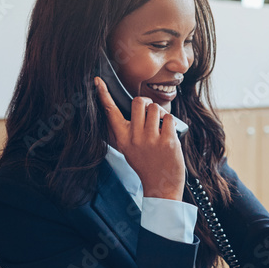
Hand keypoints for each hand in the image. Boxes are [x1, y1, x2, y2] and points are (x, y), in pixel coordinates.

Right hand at [95, 77, 185, 199]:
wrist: (161, 186)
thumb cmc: (146, 165)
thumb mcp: (129, 149)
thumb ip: (126, 132)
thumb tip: (129, 111)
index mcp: (122, 138)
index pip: (111, 113)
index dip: (104, 95)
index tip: (97, 81)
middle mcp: (134, 137)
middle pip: (138, 102)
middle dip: (147, 103)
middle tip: (150, 113)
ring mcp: (151, 139)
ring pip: (155, 108)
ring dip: (160, 113)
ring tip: (160, 127)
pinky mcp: (167, 141)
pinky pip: (169, 118)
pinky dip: (171, 122)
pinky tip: (169, 133)